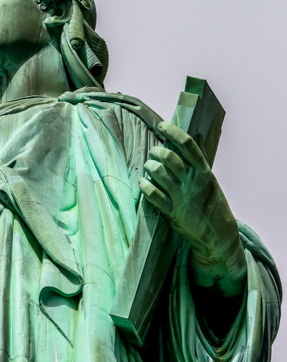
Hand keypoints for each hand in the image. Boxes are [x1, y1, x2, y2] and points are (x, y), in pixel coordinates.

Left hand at [140, 121, 245, 295]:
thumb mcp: (210, 180)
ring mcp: (180, 196)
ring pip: (157, 172)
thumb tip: (194, 138)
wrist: (218, 236)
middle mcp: (191, 181)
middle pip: (168, 157)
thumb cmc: (213, 204)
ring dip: (149, 166)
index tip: (162, 125)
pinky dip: (145, 185)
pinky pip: (152, 193)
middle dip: (156, 151)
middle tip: (154, 153)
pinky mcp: (171, 211)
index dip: (173, 132)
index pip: (187, 144)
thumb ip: (198, 162)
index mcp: (203, 172)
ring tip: (150, 166)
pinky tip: (144, 183)